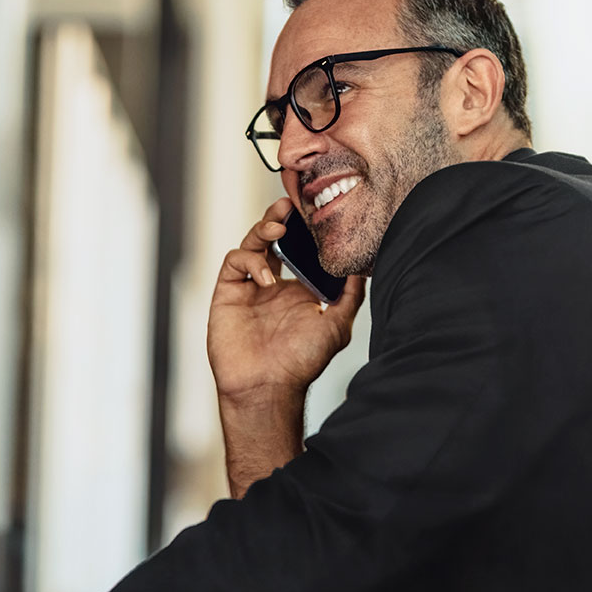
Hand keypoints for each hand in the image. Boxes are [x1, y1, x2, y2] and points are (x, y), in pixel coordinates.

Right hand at [208, 198, 367, 404]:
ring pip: (252, 242)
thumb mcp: (337, 325)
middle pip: (274, 237)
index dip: (305, 228)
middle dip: (281, 217)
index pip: (301, 248)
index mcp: (299, 289)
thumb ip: (351, 295)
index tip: (315, 211)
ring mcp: (250, 287)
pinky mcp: (229, 292)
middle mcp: (274, 285)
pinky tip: (266, 276)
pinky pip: (235, 262)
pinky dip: (250, 260)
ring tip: (278, 228)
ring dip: (264, 228)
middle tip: (290, 204)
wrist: (267, 387)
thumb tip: (363, 267)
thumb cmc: (301, 363)